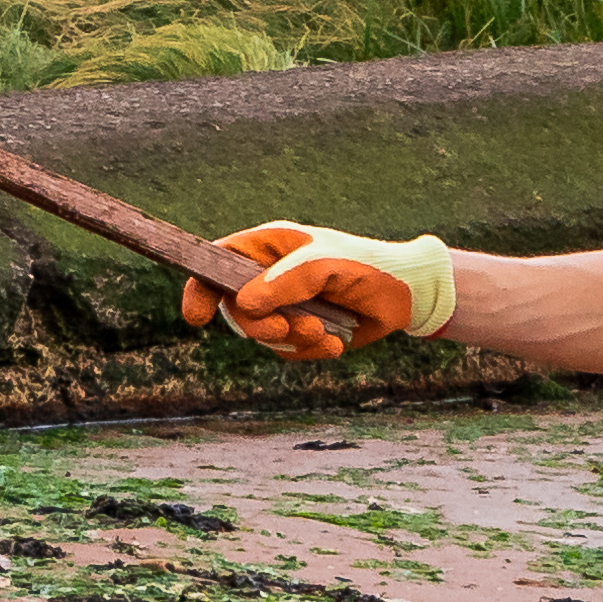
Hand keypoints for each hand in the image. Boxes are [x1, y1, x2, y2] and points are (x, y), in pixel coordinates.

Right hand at [180, 221, 453, 361]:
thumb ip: (286, 281)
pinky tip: (335, 343)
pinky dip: (309, 352)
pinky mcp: (300, 332)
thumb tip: (245, 303)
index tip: (197, 316)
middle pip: (235, 310)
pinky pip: (287, 352)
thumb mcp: (326, 265)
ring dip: (291, 340)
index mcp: (268, 248)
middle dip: (259, 326)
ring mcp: (283, 306)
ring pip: (261, 336)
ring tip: (323, 331)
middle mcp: (269, 277)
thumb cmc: (365, 266)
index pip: (217, 262)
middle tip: (286, 328)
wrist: (405, 296)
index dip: (200, 288)